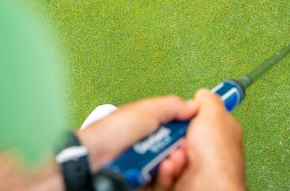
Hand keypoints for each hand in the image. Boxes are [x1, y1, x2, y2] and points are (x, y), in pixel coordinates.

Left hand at [75, 95, 197, 176]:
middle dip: (183, 148)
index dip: (189, 131)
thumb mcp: (146, 110)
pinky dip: (166, 177)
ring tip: (170, 159)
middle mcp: (150, 146)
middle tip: (181, 147)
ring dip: (176, 163)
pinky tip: (163, 170)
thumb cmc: (111, 132)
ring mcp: (148, 166)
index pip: (179, 129)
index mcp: (151, 126)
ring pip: (174, 167)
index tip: (196, 131)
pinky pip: (164, 183)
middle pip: (179, 149)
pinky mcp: (146, 184)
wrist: (93, 160)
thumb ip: (171, 106)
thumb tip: (194, 105)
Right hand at [171, 89, 246, 190]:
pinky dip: (165, 170)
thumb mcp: (213, 115)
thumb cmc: (217, 157)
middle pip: (179, 134)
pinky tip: (172, 168)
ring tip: (175, 156)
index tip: (178, 114)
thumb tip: (203, 93)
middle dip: (173, 135)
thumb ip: (208, 100)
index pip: (201, 116)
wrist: (207, 187)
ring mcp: (193, 166)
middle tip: (176, 137)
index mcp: (220, 131)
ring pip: (168, 152)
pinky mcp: (180, 181)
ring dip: (167, 153)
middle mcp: (207, 149)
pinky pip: (163, 171)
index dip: (188, 114)